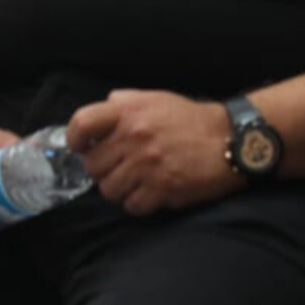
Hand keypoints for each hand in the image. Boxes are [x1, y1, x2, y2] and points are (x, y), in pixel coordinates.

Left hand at [68, 90, 243, 215]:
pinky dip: (137, 202)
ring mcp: (147, 165)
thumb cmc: (190, 119)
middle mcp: (134, 137)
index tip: (79, 146)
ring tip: (134, 181)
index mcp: (128, 112)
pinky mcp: (162, 189)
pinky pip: (131, 206)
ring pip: (109, 190)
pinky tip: (149, 192)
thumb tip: (102, 106)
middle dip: (101, 169)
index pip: (82, 124)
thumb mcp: (155, 98)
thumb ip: (125, 102)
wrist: (229, 139)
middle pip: (93, 165)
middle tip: (117, 167)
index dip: (74, 139)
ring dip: (118, 188)